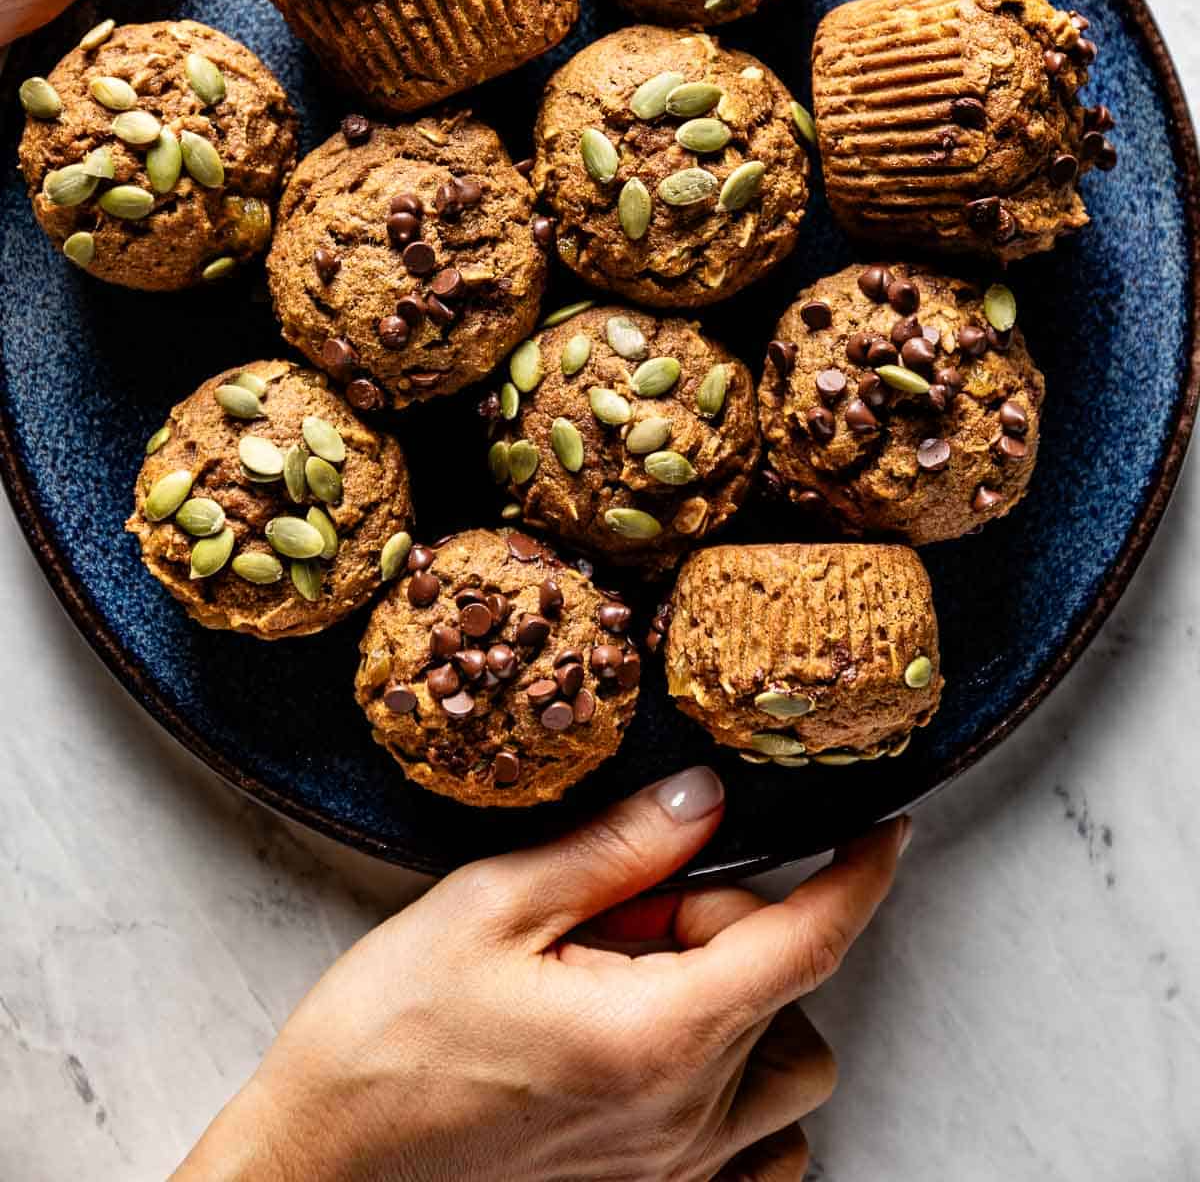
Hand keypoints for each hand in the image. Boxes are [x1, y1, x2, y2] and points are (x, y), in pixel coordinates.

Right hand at [176, 769, 908, 1181]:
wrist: (312, 1179)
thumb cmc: (379, 1048)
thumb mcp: (485, 908)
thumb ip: (613, 852)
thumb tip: (705, 797)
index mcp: (654, 1038)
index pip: (804, 941)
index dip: (859, 874)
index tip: (887, 827)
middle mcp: (682, 1125)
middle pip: (788, 995)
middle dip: (731, 924)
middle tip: (629, 906)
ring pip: (788, 1078)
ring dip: (746, 1008)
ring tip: (640, 979)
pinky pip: (758, 1158)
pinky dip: (743, 1095)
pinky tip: (664, 1057)